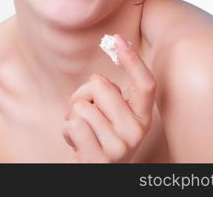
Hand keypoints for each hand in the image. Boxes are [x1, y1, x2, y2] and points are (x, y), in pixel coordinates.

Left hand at [61, 34, 155, 162]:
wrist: (91, 173)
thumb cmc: (97, 140)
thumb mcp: (110, 115)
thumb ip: (110, 93)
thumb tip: (108, 55)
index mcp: (142, 117)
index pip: (146, 84)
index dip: (133, 60)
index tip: (117, 38)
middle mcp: (137, 132)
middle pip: (101, 86)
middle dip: (83, 93)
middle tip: (84, 112)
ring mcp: (120, 147)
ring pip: (83, 106)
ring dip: (73, 115)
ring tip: (81, 131)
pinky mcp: (100, 159)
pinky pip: (73, 124)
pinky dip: (66, 130)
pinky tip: (74, 142)